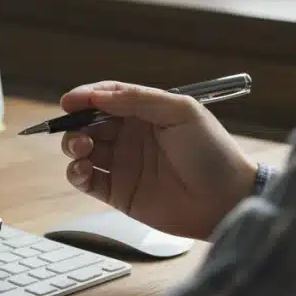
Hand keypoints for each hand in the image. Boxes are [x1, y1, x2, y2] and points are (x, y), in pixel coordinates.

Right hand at [61, 81, 257, 240]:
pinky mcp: (118, 193)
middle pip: (88, 123)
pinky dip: (75, 173)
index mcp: (145, 112)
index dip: (86, 96)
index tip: (69, 101)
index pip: (106, 97)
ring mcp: (122, 164)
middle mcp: (130, 136)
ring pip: (82, 150)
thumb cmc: (211, 151)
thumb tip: (98, 96)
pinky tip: (82, 170)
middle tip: (79, 130)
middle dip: (76, 123)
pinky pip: (86, 180)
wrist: (226, 200)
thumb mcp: (181, 112)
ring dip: (73, 145)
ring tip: (83, 149)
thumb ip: (139, 99)